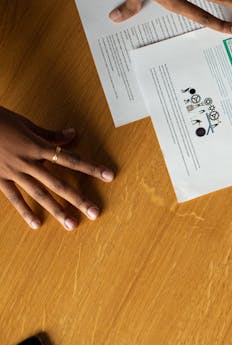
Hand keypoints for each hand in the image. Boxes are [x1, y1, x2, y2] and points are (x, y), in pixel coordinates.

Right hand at [0, 107, 113, 230]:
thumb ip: (50, 134)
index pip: (71, 159)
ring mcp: (13, 173)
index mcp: (38, 146)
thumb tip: (72, 134)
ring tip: (72, 224)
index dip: (91, 168)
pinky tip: (37, 224)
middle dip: (78, 198)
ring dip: (57, 210)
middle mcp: (28, 162)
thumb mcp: (27, 124)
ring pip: (40, 194)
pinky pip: (14, 198)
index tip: (109, 175)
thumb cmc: (0, 120)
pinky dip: (25, 210)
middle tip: (95, 212)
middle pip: (59, 183)